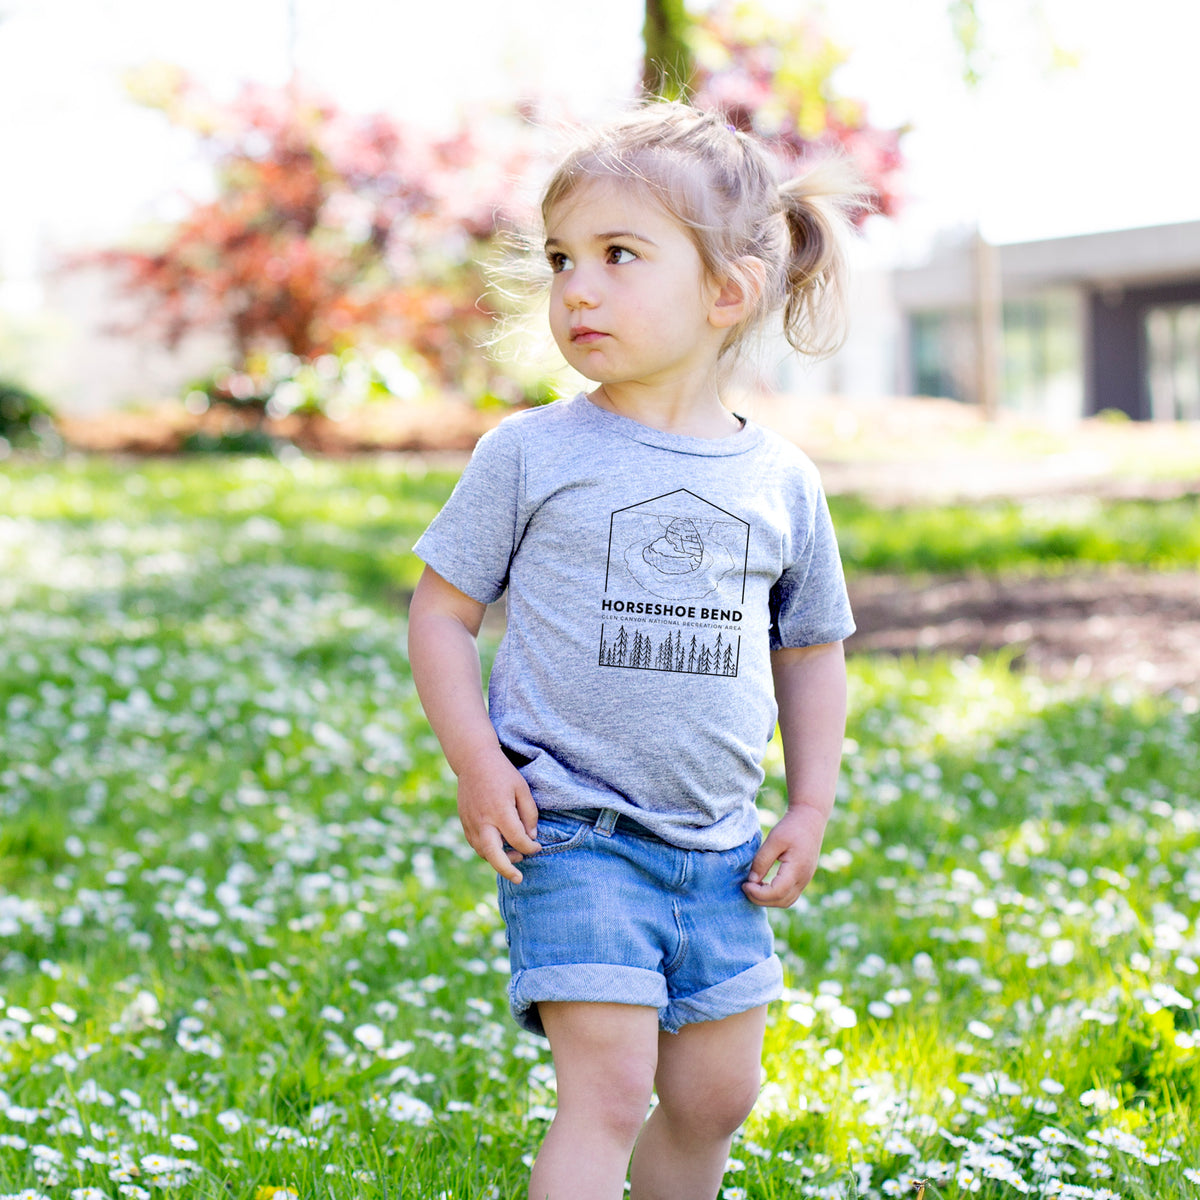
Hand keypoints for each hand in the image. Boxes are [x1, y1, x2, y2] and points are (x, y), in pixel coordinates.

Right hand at [455, 753, 540, 883]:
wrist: (473, 761)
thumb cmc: (502, 773)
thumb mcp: (522, 789)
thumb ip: (529, 814)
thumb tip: (531, 837)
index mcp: (500, 812)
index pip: (518, 840)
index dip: (530, 848)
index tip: (537, 847)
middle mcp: (483, 821)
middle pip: (493, 855)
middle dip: (507, 870)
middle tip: (519, 878)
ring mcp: (471, 823)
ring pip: (482, 852)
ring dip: (498, 860)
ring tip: (514, 857)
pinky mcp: (464, 822)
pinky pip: (475, 844)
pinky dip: (487, 851)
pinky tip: (499, 847)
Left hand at [742, 805, 827, 907]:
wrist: (810, 820)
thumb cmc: (791, 827)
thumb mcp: (773, 840)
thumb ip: (762, 861)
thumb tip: (751, 881)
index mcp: (797, 869)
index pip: (777, 892)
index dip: (758, 893)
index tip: (744, 884)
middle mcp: (803, 879)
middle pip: (782, 901)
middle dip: (761, 899)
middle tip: (745, 887)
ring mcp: (805, 880)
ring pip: (786, 901)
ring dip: (768, 900)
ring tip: (753, 887)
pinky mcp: (803, 879)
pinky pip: (789, 895)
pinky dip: (775, 896)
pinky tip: (763, 885)